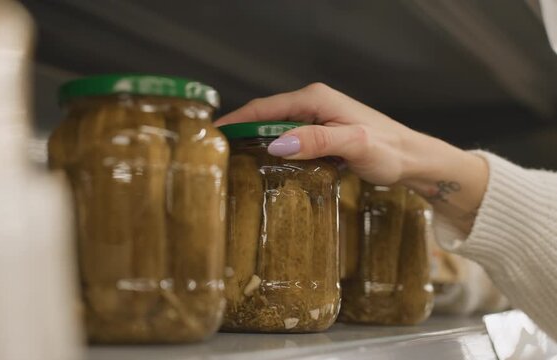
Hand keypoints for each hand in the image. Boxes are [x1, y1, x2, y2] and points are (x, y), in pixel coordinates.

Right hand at [216, 83, 425, 184]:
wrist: (413, 158)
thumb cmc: (388, 150)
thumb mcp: (354, 144)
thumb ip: (317, 140)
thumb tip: (277, 143)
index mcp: (315, 99)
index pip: (264, 107)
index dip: (236, 121)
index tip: (211, 136)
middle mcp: (311, 104)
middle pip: (264, 115)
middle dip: (239, 130)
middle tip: (214, 154)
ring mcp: (315, 118)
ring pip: (274, 127)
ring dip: (252, 140)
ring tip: (229, 160)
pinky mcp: (319, 133)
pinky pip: (287, 138)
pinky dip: (270, 148)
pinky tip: (260, 164)